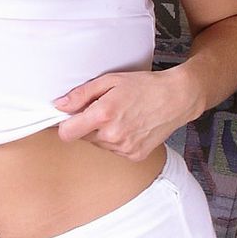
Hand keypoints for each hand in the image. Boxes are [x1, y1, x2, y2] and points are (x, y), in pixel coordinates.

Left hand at [53, 68, 197, 160]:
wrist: (177, 98)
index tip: (69, 118)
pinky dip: (118, 141)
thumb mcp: (110, 81)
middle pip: (83, 138)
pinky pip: (115, 151)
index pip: (67, 133)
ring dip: (103, 133)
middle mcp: (113, 135)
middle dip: (88, 126)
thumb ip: (81, 94)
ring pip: (99, 145)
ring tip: (121, 117)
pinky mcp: (135, 156)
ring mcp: (125, 148)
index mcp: (103, 115)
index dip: (65, 125)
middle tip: (105, 110)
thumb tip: (59, 105)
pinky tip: (131, 126)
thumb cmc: (145, 86)